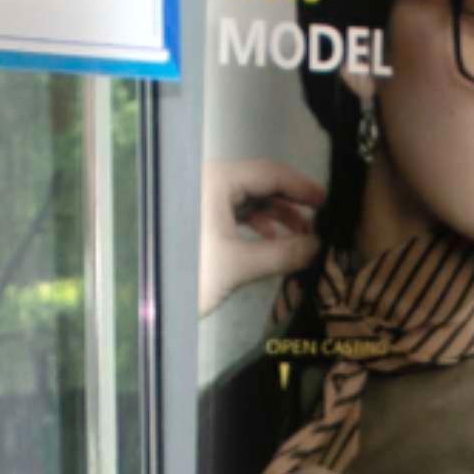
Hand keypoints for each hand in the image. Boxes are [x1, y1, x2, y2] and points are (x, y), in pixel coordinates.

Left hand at [201, 157, 325, 315]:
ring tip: (298, 239)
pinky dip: (254, 227)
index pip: (270, 173)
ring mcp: (198, 198)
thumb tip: (318, 248)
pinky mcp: (194, 218)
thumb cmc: (189, 274)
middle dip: (290, 205)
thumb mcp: (239, 265)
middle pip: (259, 185)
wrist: (146, 300)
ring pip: (246, 200)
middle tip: (318, 222)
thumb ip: (284, 253)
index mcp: (217, 180)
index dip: (302, 187)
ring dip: (274, 218)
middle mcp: (206, 181)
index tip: (327, 201)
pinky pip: (231, 213)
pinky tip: (271, 245)